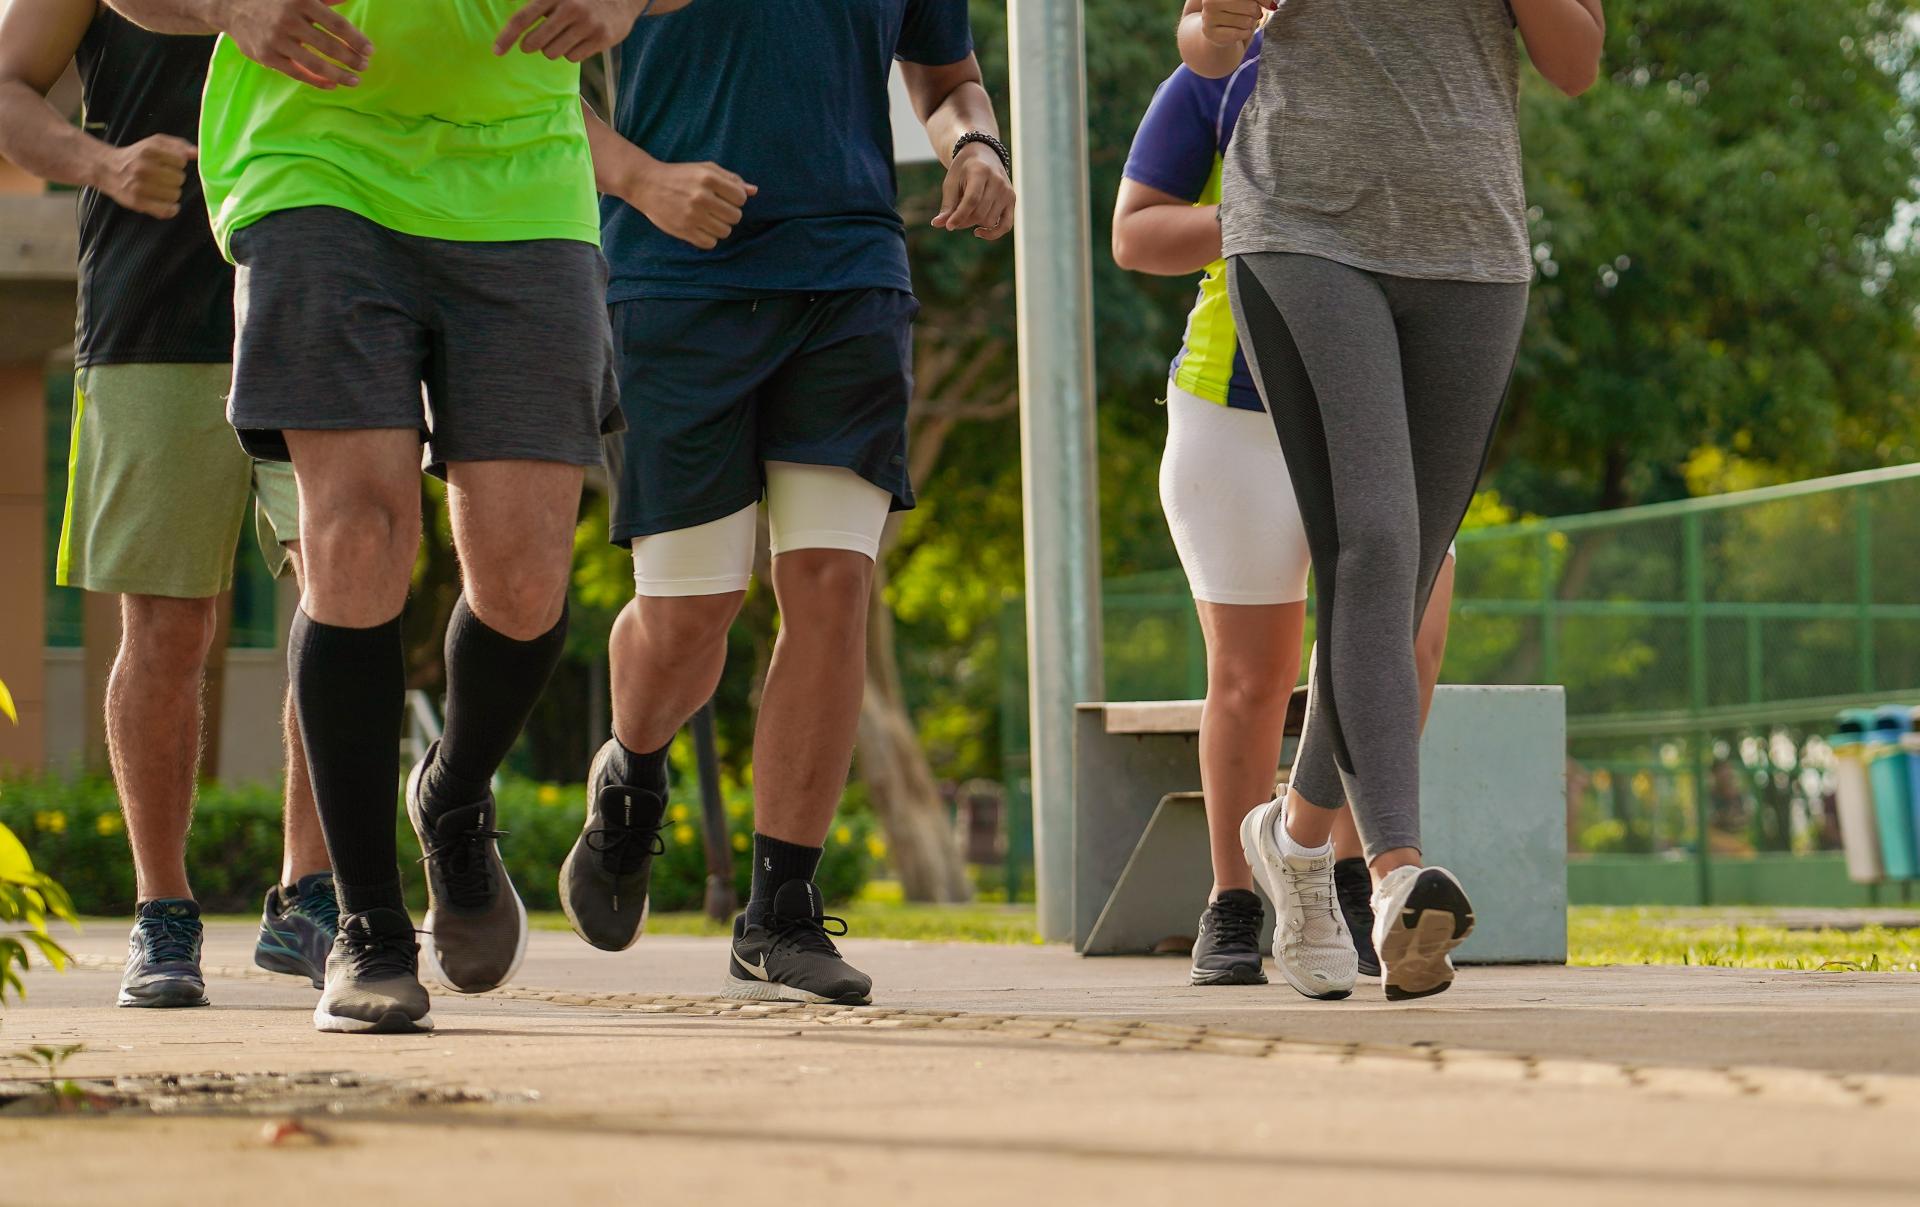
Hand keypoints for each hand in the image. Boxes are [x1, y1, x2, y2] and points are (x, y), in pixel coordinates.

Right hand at [96, 135, 196, 218]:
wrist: (107, 169)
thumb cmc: (136, 155)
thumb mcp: (154, 143)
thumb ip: (177, 145)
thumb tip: (196, 153)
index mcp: (148, 151)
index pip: (181, 160)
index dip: (178, 162)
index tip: (169, 163)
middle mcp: (143, 168)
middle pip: (179, 178)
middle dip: (175, 177)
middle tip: (164, 176)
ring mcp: (139, 187)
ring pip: (175, 194)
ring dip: (172, 192)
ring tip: (161, 187)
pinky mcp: (137, 202)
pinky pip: (166, 210)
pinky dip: (171, 208)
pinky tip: (167, 203)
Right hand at [218, 0, 372, 88]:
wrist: (230, 6)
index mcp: (300, 1)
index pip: (336, 24)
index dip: (356, 39)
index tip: (370, 50)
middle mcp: (288, 20)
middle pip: (329, 46)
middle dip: (351, 59)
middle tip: (365, 66)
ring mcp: (277, 40)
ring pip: (316, 64)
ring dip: (339, 75)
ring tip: (354, 80)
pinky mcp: (268, 56)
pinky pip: (298, 73)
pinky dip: (318, 81)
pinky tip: (332, 85)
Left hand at [495, 0, 647, 61]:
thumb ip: (537, 2)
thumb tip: (511, 14)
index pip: (522, 18)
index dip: (507, 37)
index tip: (496, 51)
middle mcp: (571, 8)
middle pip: (536, 42)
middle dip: (531, 46)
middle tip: (532, 44)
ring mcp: (587, 25)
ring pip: (553, 53)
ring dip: (553, 48)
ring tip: (563, 36)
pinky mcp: (601, 38)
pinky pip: (573, 58)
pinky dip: (572, 52)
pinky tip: (580, 40)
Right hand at [627, 161, 755, 249]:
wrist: (646, 184)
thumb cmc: (680, 176)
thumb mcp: (705, 169)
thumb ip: (730, 179)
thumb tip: (753, 191)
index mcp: (709, 178)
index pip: (741, 198)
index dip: (736, 199)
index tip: (725, 198)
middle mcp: (701, 196)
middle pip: (735, 217)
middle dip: (729, 214)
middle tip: (716, 209)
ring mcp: (692, 215)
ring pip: (725, 232)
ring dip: (720, 227)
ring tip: (708, 218)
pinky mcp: (684, 230)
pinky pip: (710, 243)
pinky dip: (709, 238)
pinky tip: (700, 228)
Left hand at [932, 142, 1013, 240]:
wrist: (984, 156)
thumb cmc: (963, 170)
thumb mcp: (951, 182)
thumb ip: (947, 204)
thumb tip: (937, 224)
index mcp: (981, 172)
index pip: (972, 200)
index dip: (959, 216)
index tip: (948, 226)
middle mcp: (998, 181)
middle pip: (980, 213)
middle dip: (964, 221)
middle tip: (953, 219)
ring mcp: (1007, 192)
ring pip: (989, 221)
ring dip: (975, 223)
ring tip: (966, 213)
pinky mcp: (1012, 200)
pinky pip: (1006, 225)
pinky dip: (993, 233)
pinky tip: (978, 232)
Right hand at [1198, 0, 1268, 47]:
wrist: (1216, 27)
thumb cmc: (1236, 8)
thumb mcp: (1248, 0)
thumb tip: (1273, 6)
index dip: (1263, 0)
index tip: (1272, 6)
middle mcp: (1209, 1)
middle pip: (1251, 7)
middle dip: (1255, 11)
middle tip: (1251, 13)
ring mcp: (1208, 18)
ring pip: (1247, 22)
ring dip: (1249, 23)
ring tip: (1240, 22)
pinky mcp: (1212, 34)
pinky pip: (1242, 33)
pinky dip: (1245, 33)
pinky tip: (1237, 31)